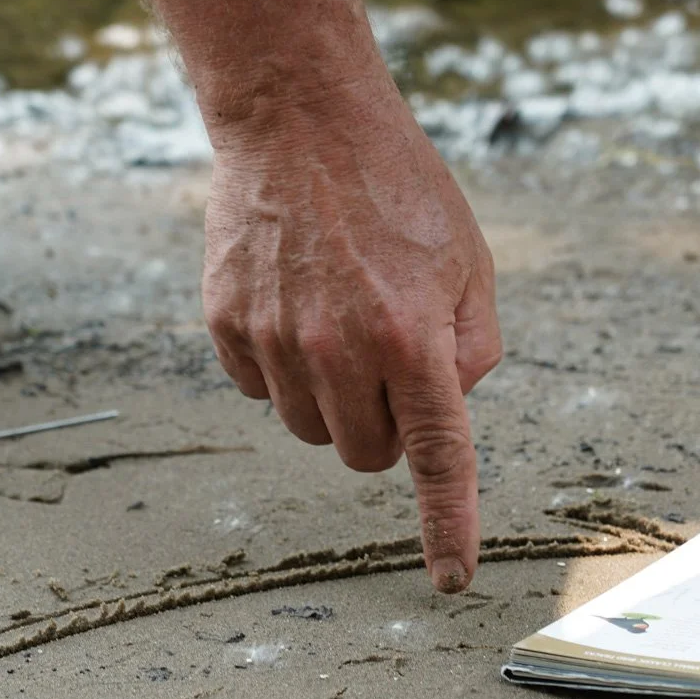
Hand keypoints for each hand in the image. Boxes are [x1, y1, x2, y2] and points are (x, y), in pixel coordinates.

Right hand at [202, 90, 501, 593]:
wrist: (300, 118)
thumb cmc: (400, 188)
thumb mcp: (473, 263)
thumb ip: (474, 350)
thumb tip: (447, 408)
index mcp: (413, 340)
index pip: (437, 460)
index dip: (447, 526)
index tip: (453, 580)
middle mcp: (340, 352)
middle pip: (367, 456)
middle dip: (388, 428)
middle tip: (392, 361)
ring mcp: (275, 342)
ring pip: (310, 431)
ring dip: (334, 400)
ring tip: (341, 319)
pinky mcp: (226, 326)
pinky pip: (259, 392)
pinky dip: (284, 370)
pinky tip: (296, 306)